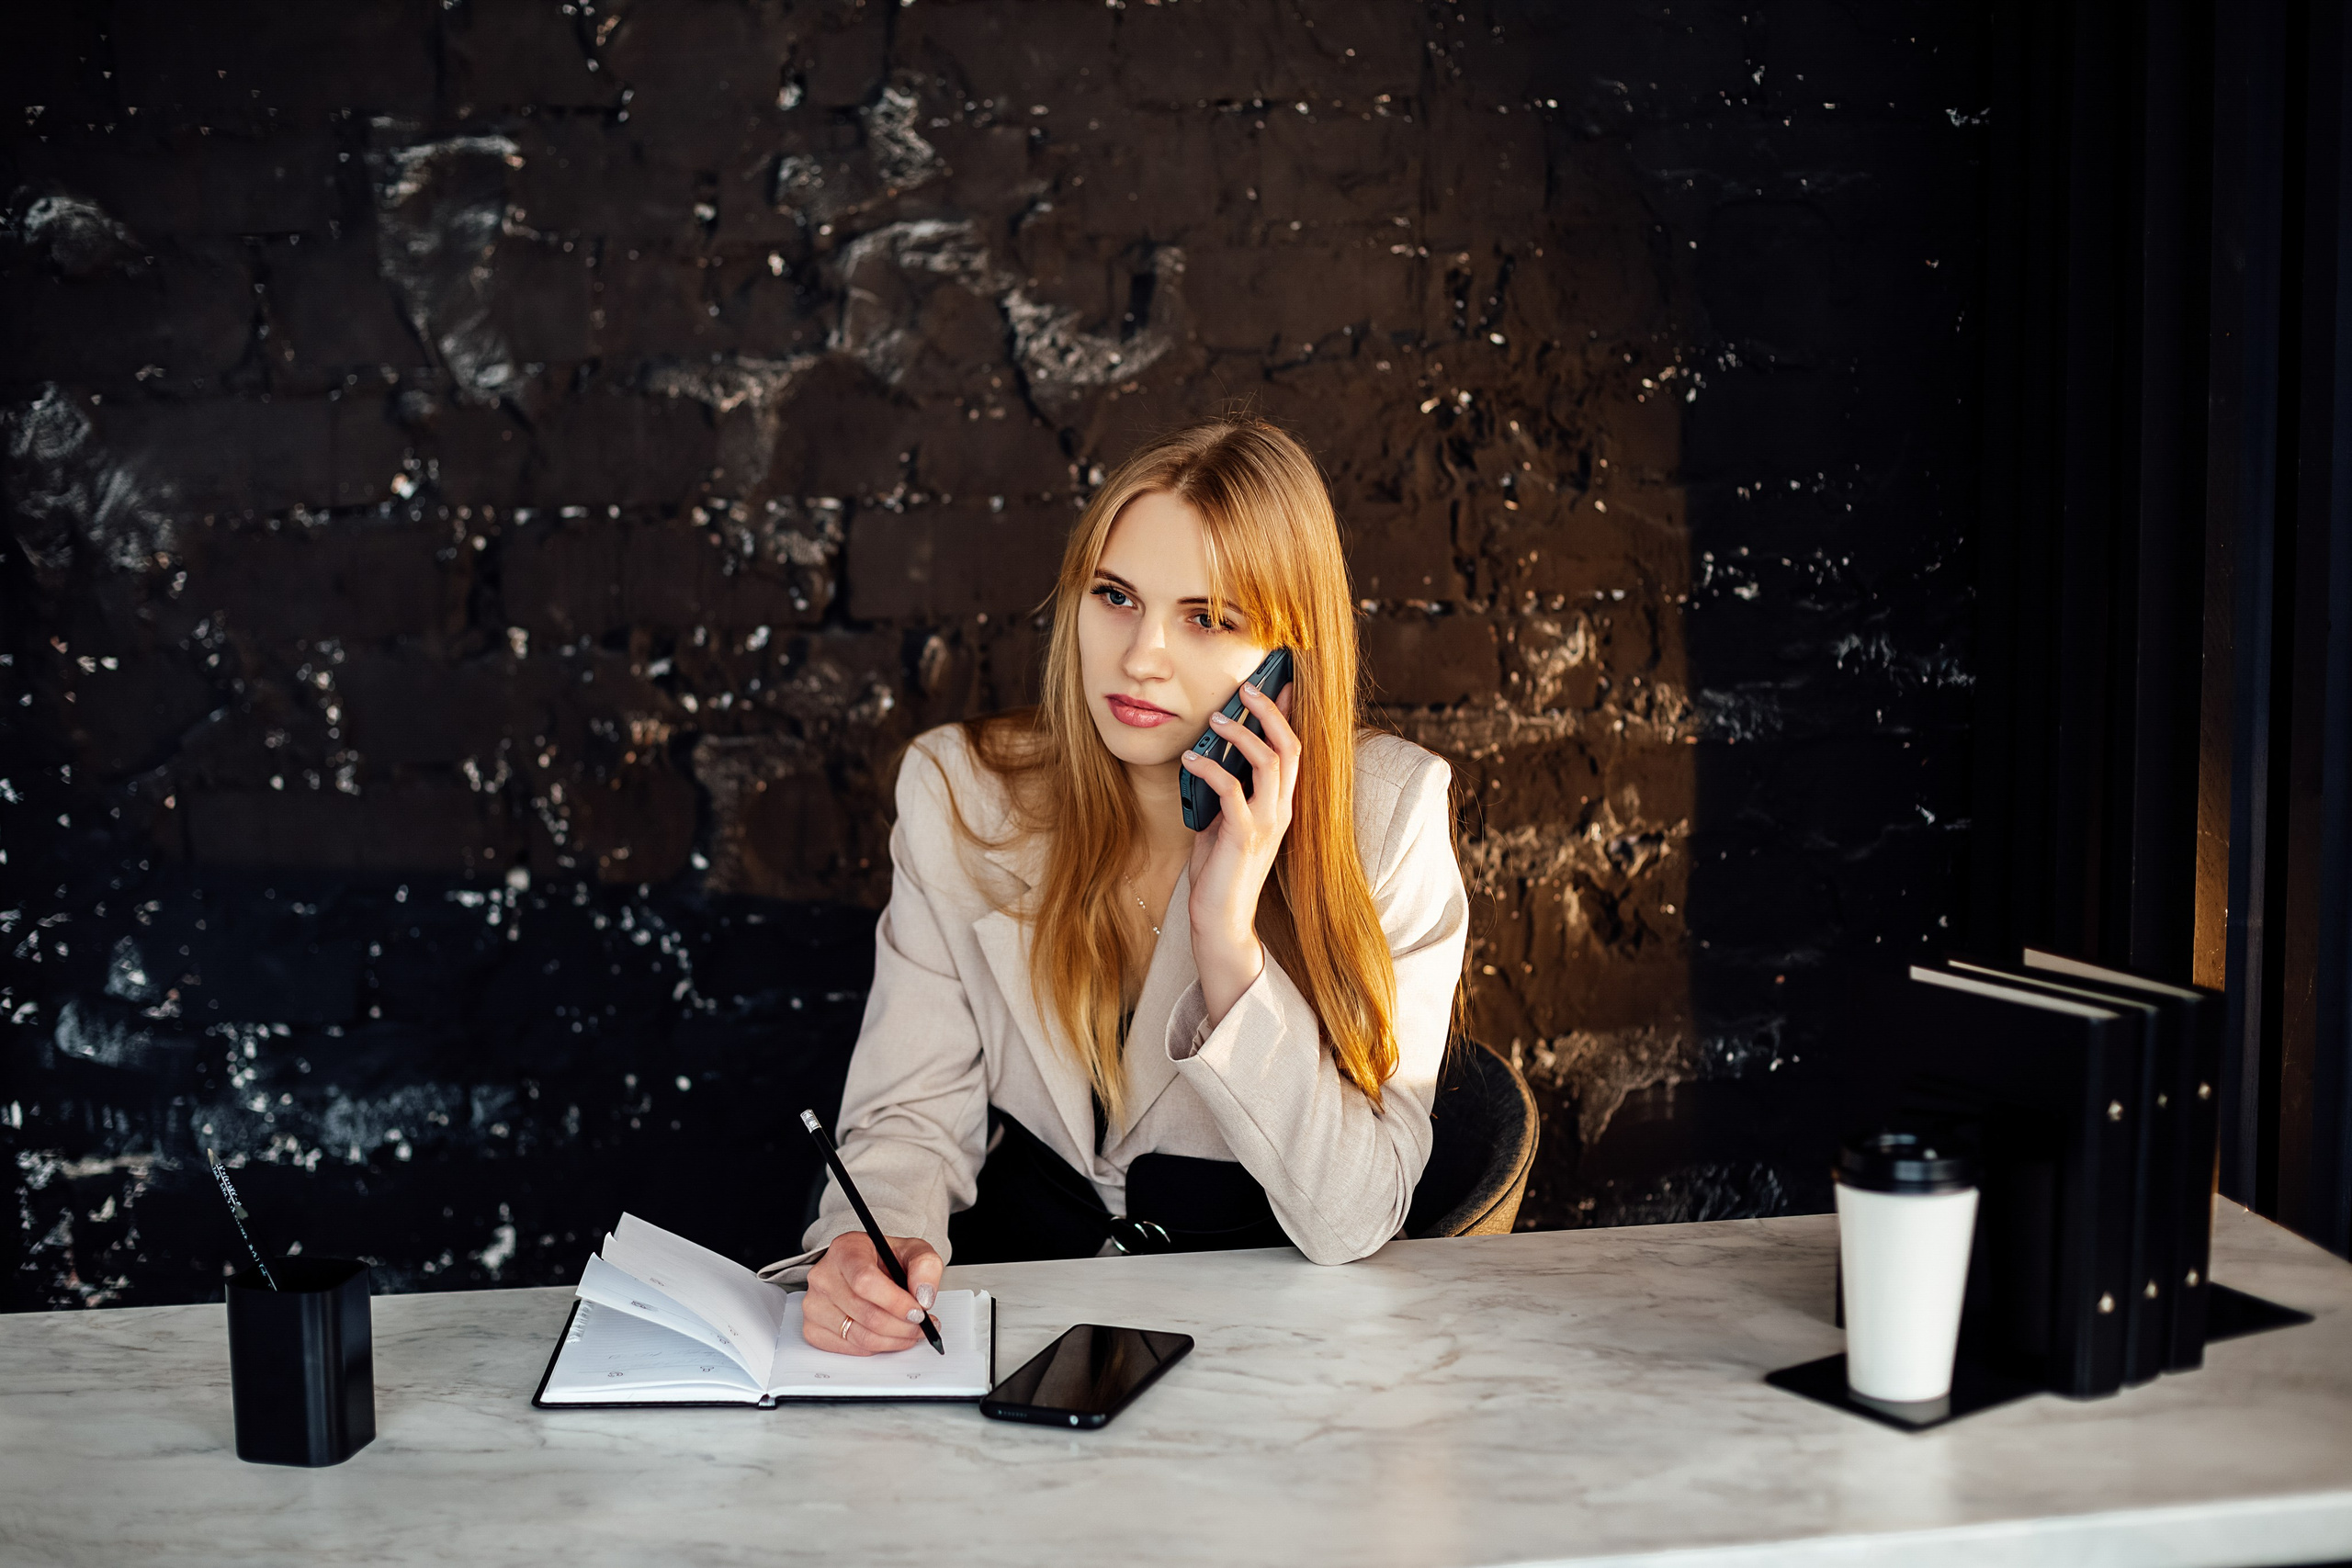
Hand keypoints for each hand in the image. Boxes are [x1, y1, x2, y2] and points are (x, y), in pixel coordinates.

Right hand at [800, 1230, 942, 1355]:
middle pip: (866, 1313)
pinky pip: (849, 1348)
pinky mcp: (813, 1328)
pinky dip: (876, 1348)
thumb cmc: (886, 1259)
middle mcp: (823, 1276)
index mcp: (845, 1250)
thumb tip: (923, 1297)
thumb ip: (925, 1267)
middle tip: (923, 1326)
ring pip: (860, 1336)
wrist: (866, 1268)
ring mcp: (814, 1304)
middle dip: (902, 1326)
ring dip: (893, 1340)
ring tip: (911, 1331)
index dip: (895, 1302)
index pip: (865, 1281)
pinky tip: (888, 1336)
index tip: (918, 1311)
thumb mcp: (913, 1251)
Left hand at [1179, 678, 1298, 1024]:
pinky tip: (1190, 759)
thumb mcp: (1223, 822)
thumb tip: (1210, 756)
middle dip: (1271, 711)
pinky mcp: (1245, 835)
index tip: (1281, 681)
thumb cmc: (1220, 871)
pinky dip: (1211, 767)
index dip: (1289, 714)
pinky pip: (1232, 789)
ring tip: (1216, 718)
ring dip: (1243, 734)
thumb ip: (1226, 792)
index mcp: (1281, 803)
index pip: (1294, 749)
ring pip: (1270, 761)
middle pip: (1291, 746)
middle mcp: (1283, 809)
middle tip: (1247, 686)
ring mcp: (1268, 822)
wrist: (1221, 919)